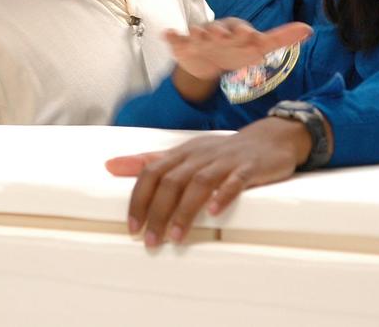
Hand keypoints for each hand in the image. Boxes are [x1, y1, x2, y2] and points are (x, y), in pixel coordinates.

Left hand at [105, 117, 308, 246]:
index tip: (132, 227)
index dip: (139, 199)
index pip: (152, 172)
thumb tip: (111, 165)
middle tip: (151, 240)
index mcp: (181, 153)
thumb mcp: (182, 154)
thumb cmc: (220, 152)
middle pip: (172, 180)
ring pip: (199, 183)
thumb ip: (148, 161)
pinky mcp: (248, 168)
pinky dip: (223, 195)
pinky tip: (215, 212)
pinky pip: (235, 180)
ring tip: (176, 237)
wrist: (268, 139)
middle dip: (158, 212)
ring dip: (185, 211)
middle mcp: (199, 156)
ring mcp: (224, 162)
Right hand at [166, 19, 311, 80]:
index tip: (251, 37)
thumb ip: (283, 38)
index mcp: (236, 31)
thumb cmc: (236, 50)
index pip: (242, 30)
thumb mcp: (259, 46)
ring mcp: (199, 37)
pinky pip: (176, 39)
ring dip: (197, 33)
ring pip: (197, 32)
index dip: (246, 33)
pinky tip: (168, 35)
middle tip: (219, 34)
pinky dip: (172, 37)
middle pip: (219, 29)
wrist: (208, 59)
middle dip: (219, 31)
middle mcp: (217, 31)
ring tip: (196, 35)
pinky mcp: (183, 44)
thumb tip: (308, 29)